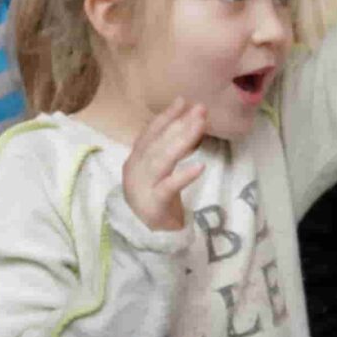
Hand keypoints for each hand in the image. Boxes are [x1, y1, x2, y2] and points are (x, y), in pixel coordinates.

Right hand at [122, 99, 206, 232]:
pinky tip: (200, 167)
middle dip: (179, 124)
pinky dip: (184, 176)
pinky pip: (169, 188)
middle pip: (158, 143)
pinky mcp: (154, 205)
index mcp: (135, 160)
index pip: (150, 133)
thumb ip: (168, 151)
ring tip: (200, 126)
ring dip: (182, 141)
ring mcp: (142, 187)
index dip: (166, 116)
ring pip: (162, 160)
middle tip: (200, 110)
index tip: (183, 101)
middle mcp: (135, 170)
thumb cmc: (156, 198)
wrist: (147, 236)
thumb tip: (189, 124)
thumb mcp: (160, 172)